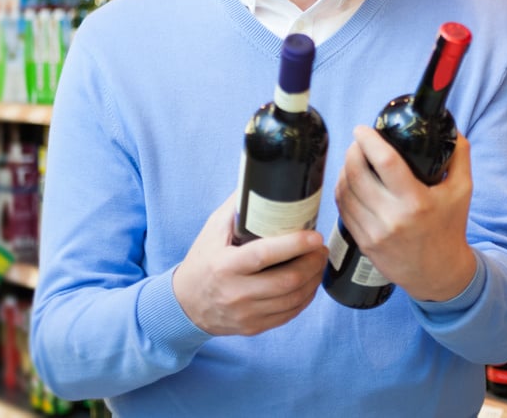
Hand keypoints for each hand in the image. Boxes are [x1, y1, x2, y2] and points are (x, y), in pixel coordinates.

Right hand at [172, 193, 327, 335]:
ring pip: (294, 299)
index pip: (265, 255)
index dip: (294, 245)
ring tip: (318, 262)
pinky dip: (306, 297)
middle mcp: (236, 293)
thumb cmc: (203, 261)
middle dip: (313, 262)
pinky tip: (309, 283)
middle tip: (321, 247)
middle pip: (287, 280)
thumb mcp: (212, 231)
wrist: (185, 304)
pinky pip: (290, 314)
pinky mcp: (254, 327)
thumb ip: (237, 208)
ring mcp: (246, 314)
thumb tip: (262, 180)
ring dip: (314, 279)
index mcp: (225, 266)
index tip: (314, 235)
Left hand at [335, 126, 476, 301]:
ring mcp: (375, 232)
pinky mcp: (364, 242)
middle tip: (358, 142)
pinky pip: (343, 209)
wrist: (439, 272)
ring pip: (345, 191)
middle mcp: (393, 218)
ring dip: (344, 169)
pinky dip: (342, 190)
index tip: (363, 129)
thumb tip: (449, 127)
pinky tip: (349, 181)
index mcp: (417, 202)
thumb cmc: (450, 227)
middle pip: (357, 174)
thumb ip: (459, 155)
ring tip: (353, 159)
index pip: (386, 162)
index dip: (369, 141)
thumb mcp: (463, 190)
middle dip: (352, 151)